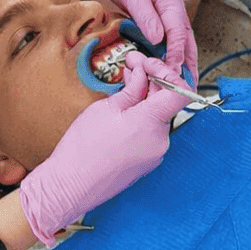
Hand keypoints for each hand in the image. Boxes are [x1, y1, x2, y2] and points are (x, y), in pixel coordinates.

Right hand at [18, 58, 189, 245]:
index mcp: (151, 124)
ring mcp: (155, 154)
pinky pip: (150, 132)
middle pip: (167, 102)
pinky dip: (141, 117)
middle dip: (152, 80)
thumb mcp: (106, 108)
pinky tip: (124, 109)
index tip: (146, 64)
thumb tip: (142, 74)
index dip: (166, 72)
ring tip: (125, 84)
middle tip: (131, 64)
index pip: (180, 91)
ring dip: (146, 98)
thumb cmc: (84, 148)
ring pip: (158, 117)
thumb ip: (131, 89)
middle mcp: (160, 140)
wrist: (70, 185)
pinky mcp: (146, 162)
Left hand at [75, 0, 199, 85]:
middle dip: (188, 63)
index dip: (177, 52)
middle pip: (186, 39)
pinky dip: (170, 55)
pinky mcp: (155, 20)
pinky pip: (167, 40)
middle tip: (188, 86)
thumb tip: (159, 40)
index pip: (179, 31)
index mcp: (170, 0)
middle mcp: (172, 9)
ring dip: (182, 62)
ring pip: (180, 42)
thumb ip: (146, 16)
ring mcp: (165, 14)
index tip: (173, 70)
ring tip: (183, 83)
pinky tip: (167, 69)